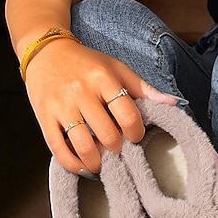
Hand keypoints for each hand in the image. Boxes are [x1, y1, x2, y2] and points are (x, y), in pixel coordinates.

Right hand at [23, 39, 179, 175]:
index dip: (136, 133)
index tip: (134, 136)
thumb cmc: (87, 64)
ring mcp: (61, 106)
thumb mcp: (116, 68)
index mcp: (102, 78)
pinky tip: (83, 167)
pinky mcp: (44, 118)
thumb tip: (174, 103)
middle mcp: (81, 92)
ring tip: (103, 163)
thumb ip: (144, 88)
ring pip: (84, 146)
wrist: (45, 51)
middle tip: (118, 150)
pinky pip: (59, 150)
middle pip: (108, 135)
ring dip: (97, 163)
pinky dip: (74, 165)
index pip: (128, 115)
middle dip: (118, 150)